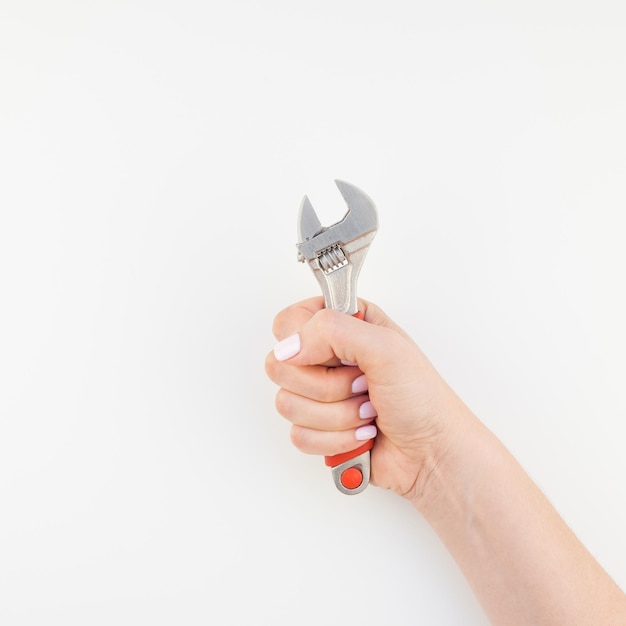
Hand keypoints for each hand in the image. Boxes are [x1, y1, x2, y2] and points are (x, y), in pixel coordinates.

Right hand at [265, 297, 470, 500]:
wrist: (433, 452)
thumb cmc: (422, 398)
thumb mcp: (386, 348)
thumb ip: (332, 331)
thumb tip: (288, 347)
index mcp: (342, 324)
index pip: (288, 323)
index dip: (305, 343)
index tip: (338, 357)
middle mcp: (326, 357)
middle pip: (281, 367)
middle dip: (328, 386)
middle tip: (362, 385)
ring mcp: (319, 394)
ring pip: (287, 404)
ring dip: (337, 416)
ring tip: (368, 411)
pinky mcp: (317, 428)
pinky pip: (298, 435)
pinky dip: (335, 439)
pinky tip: (361, 434)